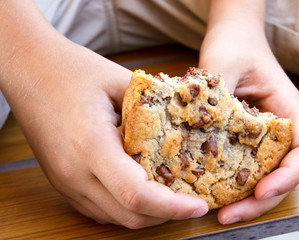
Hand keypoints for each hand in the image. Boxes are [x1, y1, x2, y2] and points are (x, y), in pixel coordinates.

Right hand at [1, 23, 207, 228]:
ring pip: (114, 218)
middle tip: (189, 201)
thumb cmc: (71, 70)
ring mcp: (66, 182)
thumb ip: (152, 107)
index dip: (172, 207)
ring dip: (147, 213)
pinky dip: (126, 208)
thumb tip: (180, 126)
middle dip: (166, 215)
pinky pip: (100, 209)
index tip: (197, 205)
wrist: (28, 70)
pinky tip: (141, 191)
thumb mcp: (119, 81)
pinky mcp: (63, 182)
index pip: (136, 195)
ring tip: (170, 197)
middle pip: (129, 216)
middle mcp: (75, 173)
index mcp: (91, 145)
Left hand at [199, 13, 298, 223]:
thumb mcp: (225, 62)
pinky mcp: (241, 138)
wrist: (232, 37)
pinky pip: (243, 166)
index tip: (262, 190)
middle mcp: (278, 127)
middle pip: (283, 173)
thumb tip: (196, 126)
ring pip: (263, 175)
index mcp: (287, 109)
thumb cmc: (235, 44)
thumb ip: (215, 91)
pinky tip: (209, 192)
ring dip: (245, 199)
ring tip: (219, 213)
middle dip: (261, 200)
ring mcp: (260, 135)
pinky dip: (231, 184)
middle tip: (229, 215)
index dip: (288, 176)